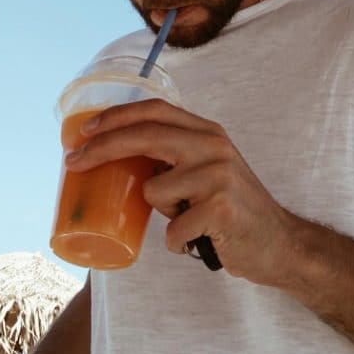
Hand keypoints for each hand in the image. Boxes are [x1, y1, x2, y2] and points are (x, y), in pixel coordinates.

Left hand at [65, 97, 296, 285]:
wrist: (280, 243)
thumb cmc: (233, 209)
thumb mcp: (208, 168)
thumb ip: (175, 155)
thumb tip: (117, 156)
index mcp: (207, 132)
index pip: (154, 110)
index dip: (115, 116)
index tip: (84, 131)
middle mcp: (213, 146)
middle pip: (144, 136)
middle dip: (102, 147)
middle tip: (74, 162)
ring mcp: (218, 176)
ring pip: (153, 191)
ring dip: (162, 214)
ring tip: (189, 219)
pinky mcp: (220, 208)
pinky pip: (171, 230)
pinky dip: (177, 242)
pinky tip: (199, 240)